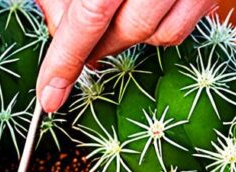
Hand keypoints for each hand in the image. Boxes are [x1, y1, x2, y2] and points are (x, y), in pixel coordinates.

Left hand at [35, 0, 216, 111]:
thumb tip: (59, 33)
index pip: (90, 15)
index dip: (66, 59)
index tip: (50, 95)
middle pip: (128, 29)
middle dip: (98, 46)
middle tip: (77, 49)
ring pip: (160, 34)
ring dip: (127, 38)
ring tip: (108, 25)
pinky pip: (186, 24)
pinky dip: (159, 28)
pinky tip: (141, 11)